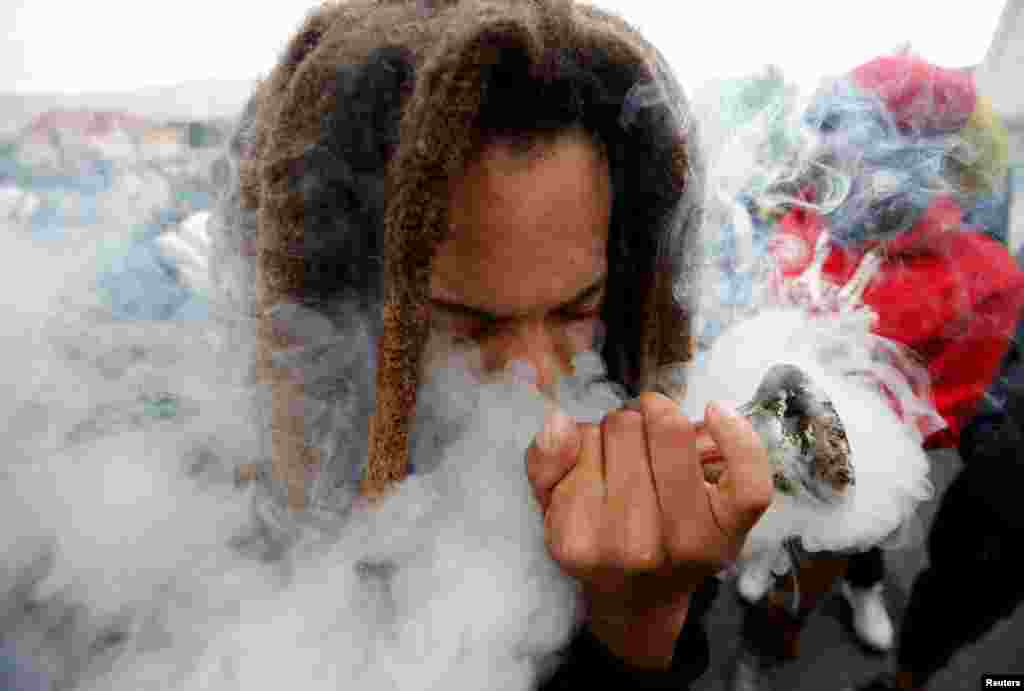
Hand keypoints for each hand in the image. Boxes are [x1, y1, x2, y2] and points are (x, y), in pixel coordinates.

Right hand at [526, 393, 771, 667]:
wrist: (640, 599)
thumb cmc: (596, 538)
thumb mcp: (552, 508)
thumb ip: (544, 465)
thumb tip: (559, 423)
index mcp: (580, 542)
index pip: (584, 440)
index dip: (589, 436)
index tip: (596, 457)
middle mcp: (634, 547)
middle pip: (626, 430)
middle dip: (623, 429)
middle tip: (627, 459)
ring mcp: (688, 542)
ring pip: (671, 434)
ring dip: (661, 428)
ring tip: (655, 456)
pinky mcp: (731, 532)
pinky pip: (745, 475)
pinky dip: (736, 437)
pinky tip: (714, 412)